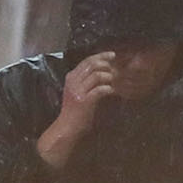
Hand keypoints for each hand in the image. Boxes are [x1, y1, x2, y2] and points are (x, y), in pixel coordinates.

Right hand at [37, 53, 117, 167]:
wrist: (67, 127)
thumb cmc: (74, 111)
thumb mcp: (76, 92)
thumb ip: (85, 81)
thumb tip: (102, 71)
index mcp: (71, 77)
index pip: (86, 61)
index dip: (100, 56)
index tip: (111, 55)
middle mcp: (73, 81)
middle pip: (91, 64)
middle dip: (105, 63)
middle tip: (115, 66)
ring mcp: (78, 91)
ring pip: (96, 75)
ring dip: (108, 76)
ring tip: (113, 81)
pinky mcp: (84, 101)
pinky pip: (99, 90)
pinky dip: (108, 89)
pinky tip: (112, 91)